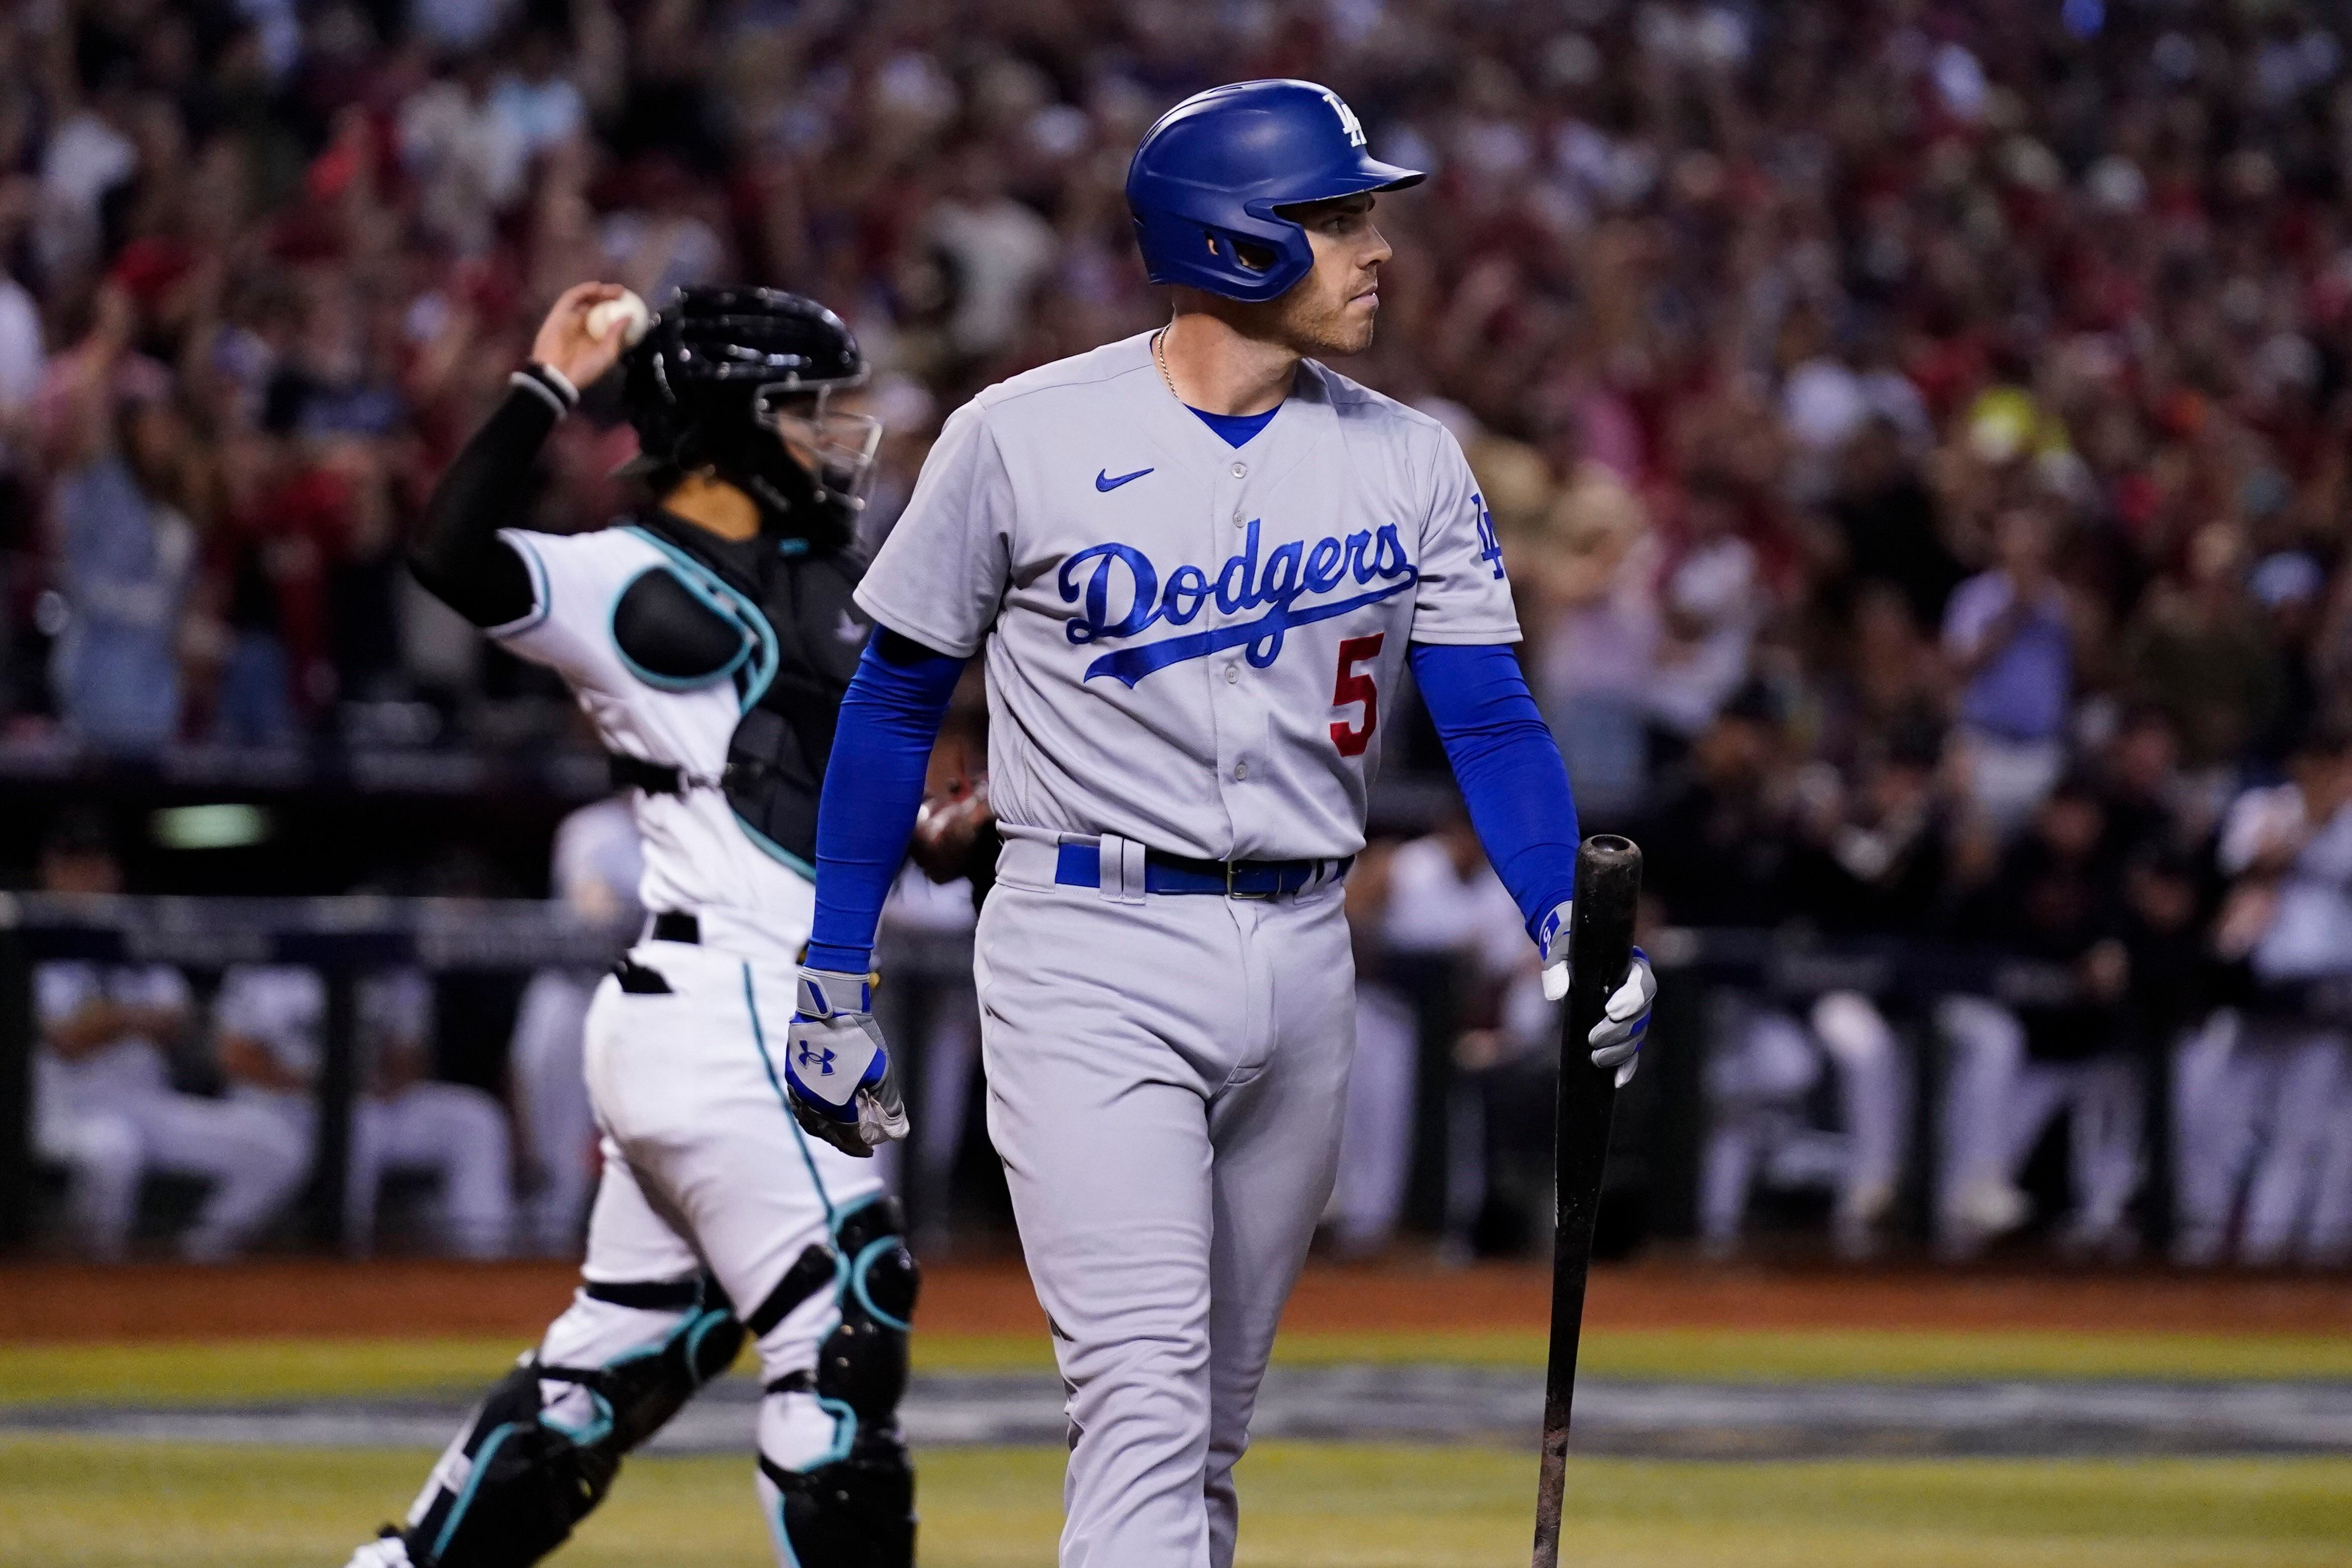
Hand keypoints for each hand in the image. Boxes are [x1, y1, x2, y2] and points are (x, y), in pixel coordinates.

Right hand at [530, 281, 636, 390]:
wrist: (558, 375)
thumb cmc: (585, 368)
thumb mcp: (607, 354)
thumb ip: (617, 335)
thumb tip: (630, 317)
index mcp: (593, 337)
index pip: (607, 319)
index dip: (618, 310)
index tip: (631, 305)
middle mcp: (582, 325)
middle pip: (596, 306)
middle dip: (610, 297)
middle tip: (623, 292)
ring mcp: (570, 318)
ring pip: (585, 299)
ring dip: (599, 291)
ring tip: (615, 290)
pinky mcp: (558, 313)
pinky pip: (571, 297)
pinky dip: (584, 290)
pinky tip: (597, 287)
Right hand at [783, 967, 907, 1157]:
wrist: (832, 1008)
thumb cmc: (861, 1041)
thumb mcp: (882, 1074)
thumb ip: (890, 1107)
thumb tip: (898, 1133)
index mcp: (832, 1107)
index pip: (846, 1137)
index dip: (859, 1146)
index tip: (870, 1150)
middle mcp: (810, 1102)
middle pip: (826, 1131)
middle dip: (842, 1140)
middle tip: (857, 1144)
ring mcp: (798, 1088)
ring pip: (808, 1120)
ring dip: (825, 1129)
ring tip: (838, 1131)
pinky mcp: (792, 1074)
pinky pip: (798, 1104)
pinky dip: (810, 1113)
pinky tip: (820, 1110)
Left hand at [1536, 899, 1656, 1086]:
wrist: (1571, 958)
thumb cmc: (1569, 951)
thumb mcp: (1559, 953)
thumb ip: (1556, 968)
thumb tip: (1556, 994)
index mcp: (1632, 967)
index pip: (1644, 984)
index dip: (1632, 999)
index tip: (1611, 1010)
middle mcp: (1637, 991)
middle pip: (1641, 1016)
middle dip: (1620, 1031)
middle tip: (1594, 1038)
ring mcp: (1633, 1013)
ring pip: (1637, 1036)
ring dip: (1620, 1051)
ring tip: (1596, 1058)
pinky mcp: (1623, 1031)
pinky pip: (1632, 1051)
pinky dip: (1626, 1066)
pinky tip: (1617, 1079)